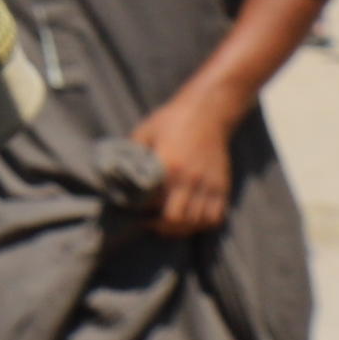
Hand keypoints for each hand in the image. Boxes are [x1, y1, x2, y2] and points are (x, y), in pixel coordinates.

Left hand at [126, 96, 238, 234]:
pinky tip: (190, 220)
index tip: (132, 211)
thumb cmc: (172, 120)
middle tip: (149, 223)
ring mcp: (210, 185)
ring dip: (180, 228)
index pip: (152, 202)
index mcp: (169, 165)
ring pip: (196, 222)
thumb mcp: (145, 131)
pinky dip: (202, 224)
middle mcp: (190, 179)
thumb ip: (132, 153)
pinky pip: (215, 217)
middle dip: (159, 226)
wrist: (208, 111)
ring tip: (168, 224)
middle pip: (175, 219)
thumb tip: (115, 171)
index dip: (141, 210)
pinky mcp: (223, 187)